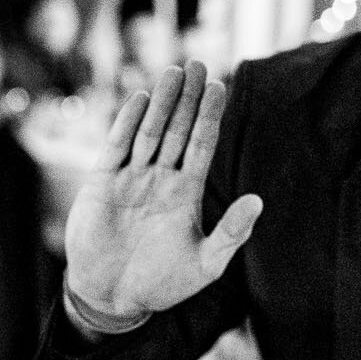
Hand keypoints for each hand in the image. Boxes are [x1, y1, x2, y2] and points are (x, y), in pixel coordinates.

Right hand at [62, 62, 263, 322]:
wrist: (112, 296)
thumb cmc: (162, 283)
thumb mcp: (206, 264)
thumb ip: (231, 232)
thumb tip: (258, 200)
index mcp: (186, 193)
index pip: (202, 144)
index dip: (211, 116)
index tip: (221, 85)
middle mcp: (160, 178)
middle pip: (178, 129)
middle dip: (189, 98)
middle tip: (199, 63)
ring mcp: (131, 178)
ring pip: (150, 131)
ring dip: (163, 102)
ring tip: (176, 71)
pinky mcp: (102, 183)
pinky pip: (117, 145)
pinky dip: (127, 122)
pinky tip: (141, 99)